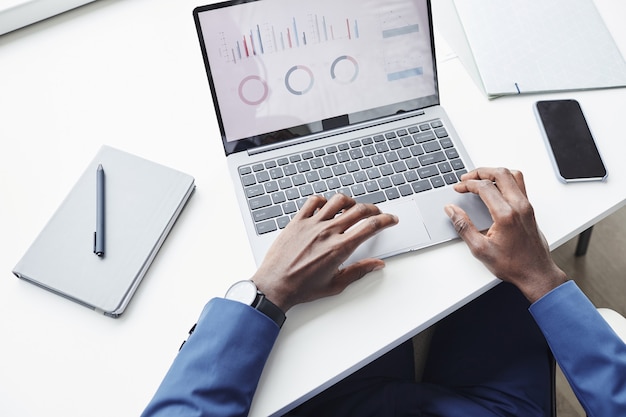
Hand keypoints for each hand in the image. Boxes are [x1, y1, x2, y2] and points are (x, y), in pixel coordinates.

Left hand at [251, 193, 398, 311]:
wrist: (274, 285)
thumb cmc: (301, 288)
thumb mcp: (336, 284)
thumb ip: (359, 271)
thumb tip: (377, 264)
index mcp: (339, 248)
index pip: (370, 227)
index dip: (386, 220)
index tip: (391, 219)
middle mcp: (327, 232)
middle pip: (358, 210)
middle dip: (373, 209)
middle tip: (376, 213)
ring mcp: (311, 224)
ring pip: (337, 201)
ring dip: (350, 202)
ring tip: (353, 208)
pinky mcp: (297, 221)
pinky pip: (313, 201)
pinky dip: (324, 201)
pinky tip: (326, 207)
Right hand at [444, 167, 566, 302]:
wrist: (536, 274)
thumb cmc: (513, 265)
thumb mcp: (480, 249)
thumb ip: (463, 227)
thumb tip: (452, 211)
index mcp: (506, 215)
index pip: (485, 187)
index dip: (468, 184)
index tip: (458, 188)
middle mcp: (519, 206)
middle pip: (500, 174)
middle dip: (480, 172)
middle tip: (467, 178)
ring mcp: (527, 206)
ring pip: (513, 175)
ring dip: (495, 173)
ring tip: (480, 178)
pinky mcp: (530, 209)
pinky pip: (519, 184)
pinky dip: (505, 179)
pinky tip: (495, 187)